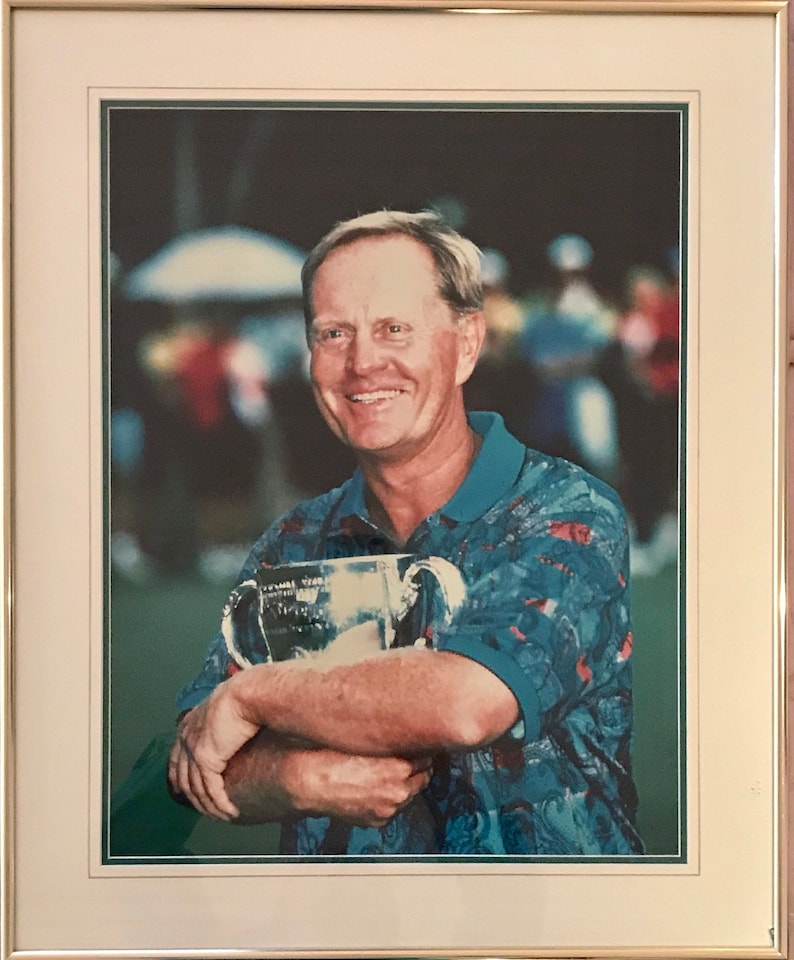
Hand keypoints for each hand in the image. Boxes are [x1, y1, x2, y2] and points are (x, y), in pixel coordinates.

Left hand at [168, 681, 258, 820]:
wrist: (248, 694)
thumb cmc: (245, 695)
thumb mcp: (226, 708)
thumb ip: (222, 722)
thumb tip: (233, 729)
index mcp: (189, 724)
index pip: (176, 758)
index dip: (179, 777)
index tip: (184, 790)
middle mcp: (186, 738)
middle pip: (183, 778)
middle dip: (193, 798)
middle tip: (205, 809)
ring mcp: (194, 750)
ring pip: (196, 789)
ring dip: (209, 806)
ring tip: (221, 814)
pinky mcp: (206, 760)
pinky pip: (211, 790)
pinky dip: (220, 804)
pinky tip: (228, 811)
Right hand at [294, 750, 432, 827]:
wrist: (310, 783)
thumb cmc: (332, 757)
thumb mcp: (367, 740)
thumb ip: (391, 741)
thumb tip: (408, 735)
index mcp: (399, 768)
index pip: (427, 757)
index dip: (422, 749)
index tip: (419, 744)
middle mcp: (398, 791)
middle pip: (425, 776)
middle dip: (419, 767)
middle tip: (411, 757)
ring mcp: (389, 808)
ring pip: (412, 794)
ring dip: (407, 783)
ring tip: (392, 772)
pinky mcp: (379, 820)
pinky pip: (395, 807)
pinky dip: (391, 798)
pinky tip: (379, 787)